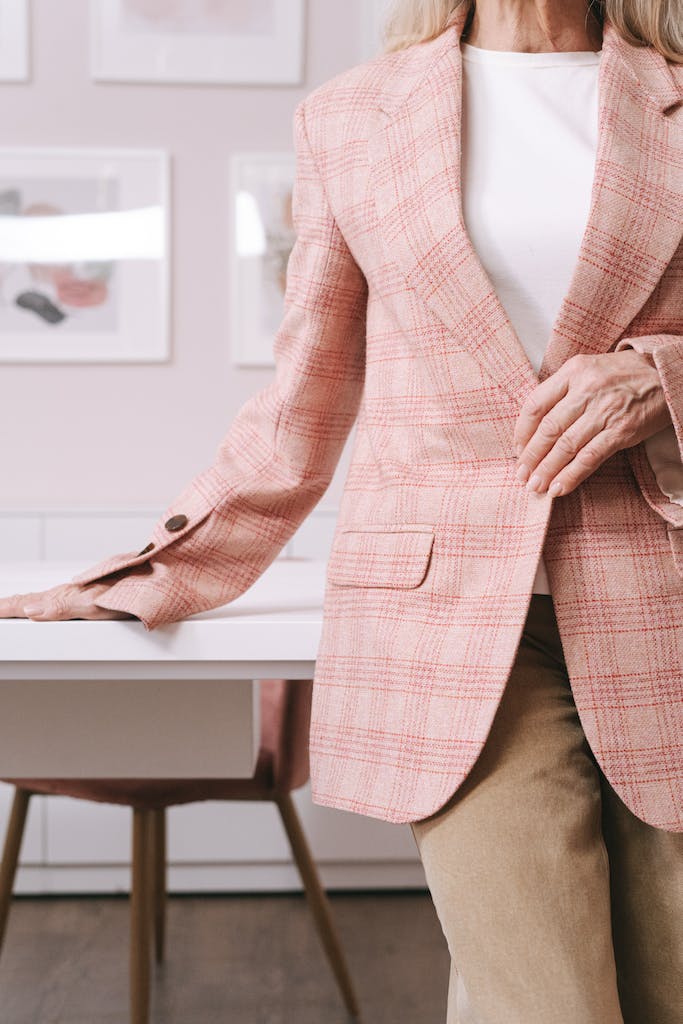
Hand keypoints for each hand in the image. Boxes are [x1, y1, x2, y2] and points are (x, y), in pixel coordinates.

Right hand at [0, 581, 137, 621]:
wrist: (162, 575)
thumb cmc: (134, 588)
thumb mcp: (95, 602)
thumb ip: (63, 606)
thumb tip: (30, 609)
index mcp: (68, 595)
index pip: (28, 602)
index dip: (8, 607)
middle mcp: (74, 592)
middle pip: (35, 599)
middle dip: (13, 603)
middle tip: (0, 607)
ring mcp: (86, 591)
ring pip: (50, 597)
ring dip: (29, 601)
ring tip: (16, 605)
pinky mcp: (99, 592)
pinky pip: (66, 597)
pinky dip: (50, 601)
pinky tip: (53, 603)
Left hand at [514, 350, 670, 496]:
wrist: (665, 374)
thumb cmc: (622, 374)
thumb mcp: (589, 370)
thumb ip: (563, 391)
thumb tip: (535, 428)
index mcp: (573, 371)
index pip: (535, 404)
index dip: (522, 432)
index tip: (517, 450)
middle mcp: (587, 389)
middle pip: (548, 428)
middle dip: (531, 456)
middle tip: (522, 475)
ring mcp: (605, 411)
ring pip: (566, 446)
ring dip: (548, 470)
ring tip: (536, 486)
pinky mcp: (622, 431)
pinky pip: (590, 458)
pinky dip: (572, 475)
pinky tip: (559, 488)